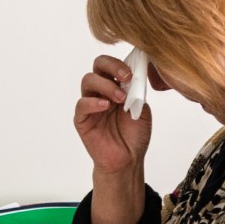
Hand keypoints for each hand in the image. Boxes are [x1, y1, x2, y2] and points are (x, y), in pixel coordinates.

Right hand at [74, 54, 151, 176]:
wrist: (128, 159)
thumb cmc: (134, 135)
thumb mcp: (142, 110)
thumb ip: (137, 92)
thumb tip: (135, 76)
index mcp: (116, 85)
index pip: (112, 64)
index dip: (121, 64)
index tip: (133, 73)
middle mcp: (101, 91)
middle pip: (97, 65)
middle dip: (111, 66)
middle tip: (125, 77)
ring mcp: (90, 104)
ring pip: (88, 81)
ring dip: (105, 85)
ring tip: (119, 98)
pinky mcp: (82, 119)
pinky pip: (82, 104)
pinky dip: (93, 102)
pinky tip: (106, 106)